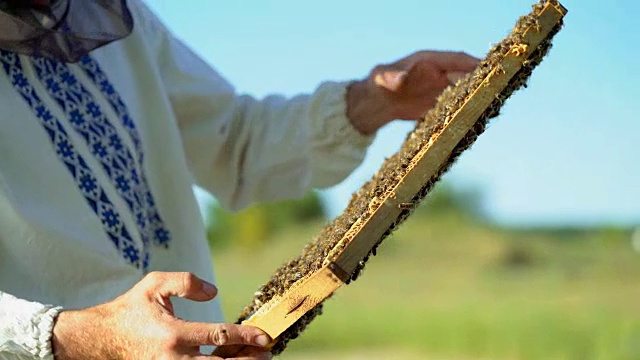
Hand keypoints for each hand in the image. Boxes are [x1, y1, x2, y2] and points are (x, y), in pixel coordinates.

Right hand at [52, 272, 271, 358]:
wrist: (100, 339)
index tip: (264, 336)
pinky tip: (229, 359)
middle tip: (267, 354)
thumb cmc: (130, 308)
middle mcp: (173, 357)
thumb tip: (213, 292)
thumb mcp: (154, 284)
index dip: (244, 336)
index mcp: (173, 333)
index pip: (218, 336)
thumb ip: (185, 282)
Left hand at [347, 50, 479, 134]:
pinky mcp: (439, 102)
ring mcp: (440, 87)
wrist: (377, 102)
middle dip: (481, 79)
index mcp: (428, 60)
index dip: (472, 63)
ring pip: (464, 89)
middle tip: (497, 88)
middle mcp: (438, 72)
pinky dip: (466, 109)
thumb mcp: (383, 79)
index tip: (488, 68)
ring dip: (476, 95)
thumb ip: (392, 78)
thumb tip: (399, 80)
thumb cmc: (379, 84)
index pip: (455, 59)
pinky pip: (456, 103)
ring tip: (492, 103)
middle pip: (465, 73)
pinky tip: (476, 118)